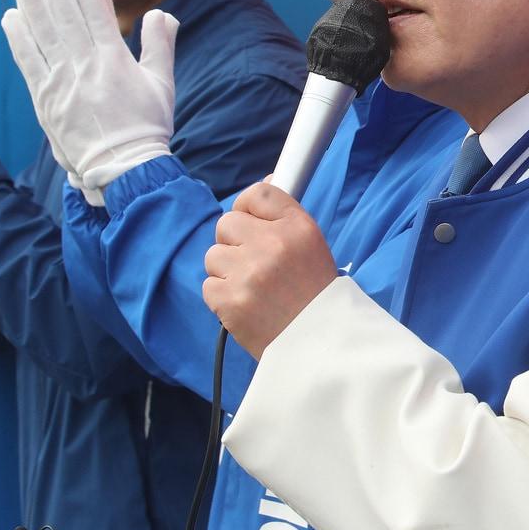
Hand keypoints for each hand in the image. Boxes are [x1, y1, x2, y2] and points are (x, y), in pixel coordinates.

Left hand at [1, 0, 175, 192]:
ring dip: (33, 6)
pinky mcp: (44, 99)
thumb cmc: (147, 126)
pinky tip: (12, 18)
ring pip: (43, 35)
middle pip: (67, 17)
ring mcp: (61, 83)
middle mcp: (85, 67)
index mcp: (115, 61)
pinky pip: (27, 62)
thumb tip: (161, 14)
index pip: (98, 13)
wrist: (122, 168)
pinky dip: (18, 38)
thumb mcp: (163, 84)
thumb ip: (160, 45)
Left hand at [203, 182, 338, 357]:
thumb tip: (261, 185)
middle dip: (234, 241)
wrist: (319, 344)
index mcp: (298, 227)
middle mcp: (272, 244)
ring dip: (227, 270)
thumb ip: (283, 216)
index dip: (248, 207)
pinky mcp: (229, 300)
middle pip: (227, 222)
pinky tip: (245, 304)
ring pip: (214, 254)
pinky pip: (209, 284)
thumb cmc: (314, 293)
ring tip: (252, 287)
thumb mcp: (311, 244)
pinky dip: (222, 295)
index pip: (258, 193)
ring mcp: (248, 272)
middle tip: (254, 262)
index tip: (252, 221)